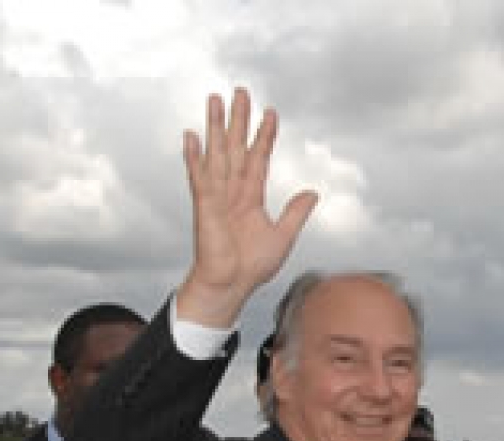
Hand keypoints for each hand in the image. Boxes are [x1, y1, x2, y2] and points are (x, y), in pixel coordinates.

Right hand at [178, 88, 318, 327]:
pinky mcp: (205, 207)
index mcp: (250, 197)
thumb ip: (295, 213)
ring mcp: (216, 196)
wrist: (231, 285)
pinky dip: (194, 157)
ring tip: (214, 99)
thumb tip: (312, 193)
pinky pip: (199, 177)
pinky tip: (191, 136)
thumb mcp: (283, 236)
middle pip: (235, 147)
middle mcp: (232, 191)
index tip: (271, 113)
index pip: (258, 158)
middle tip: (240, 91)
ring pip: (217, 154)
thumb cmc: (251, 266)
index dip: (265, 136)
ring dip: (215, 127)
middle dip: (238, 120)